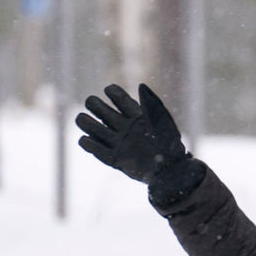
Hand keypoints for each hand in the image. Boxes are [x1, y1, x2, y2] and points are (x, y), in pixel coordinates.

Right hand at [76, 84, 190, 183]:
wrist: (170, 169)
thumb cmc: (169, 142)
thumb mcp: (162, 120)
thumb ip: (151, 103)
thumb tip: (141, 86)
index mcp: (135, 115)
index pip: (118, 98)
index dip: (112, 92)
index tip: (109, 91)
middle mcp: (122, 126)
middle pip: (98, 108)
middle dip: (94, 105)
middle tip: (100, 110)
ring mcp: (116, 141)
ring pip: (91, 126)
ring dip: (85, 122)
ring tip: (89, 123)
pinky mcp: (113, 158)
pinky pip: (94, 149)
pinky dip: (87, 143)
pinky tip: (87, 140)